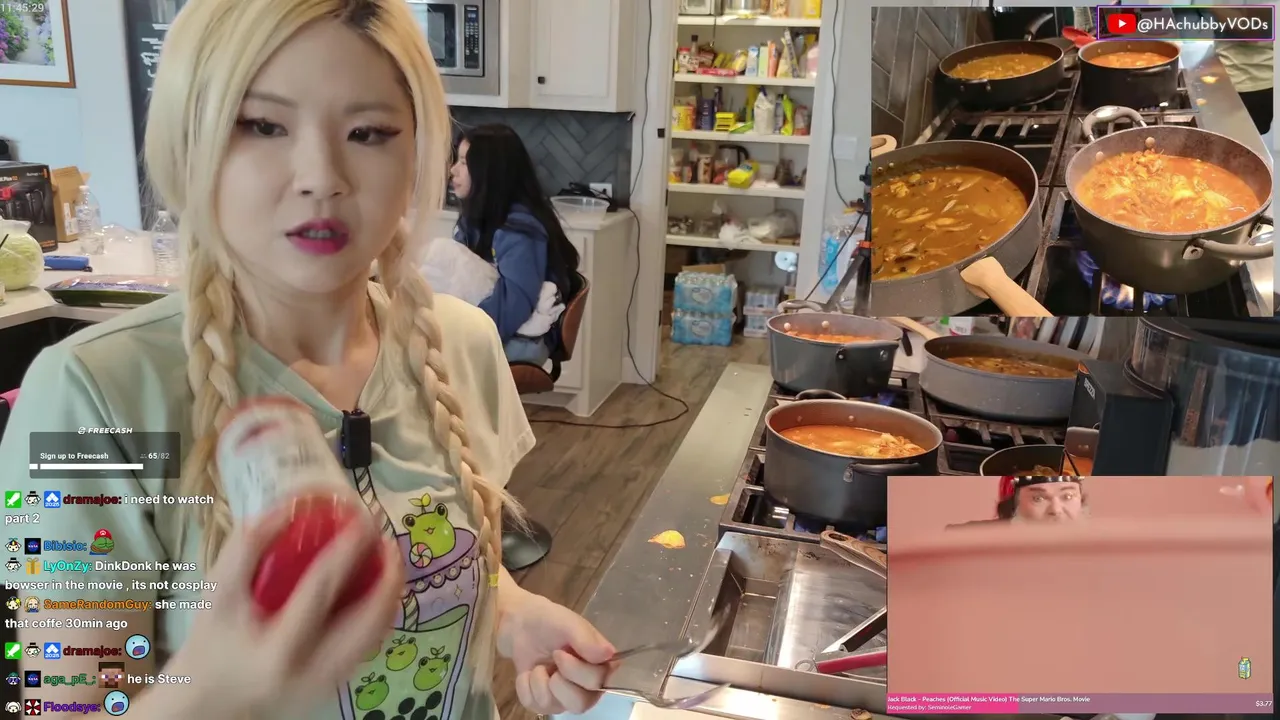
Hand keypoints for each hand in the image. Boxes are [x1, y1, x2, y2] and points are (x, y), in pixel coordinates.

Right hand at [162, 504, 404, 718]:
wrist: (207, 705)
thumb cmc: (209, 648)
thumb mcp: (215, 597)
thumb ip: (245, 548)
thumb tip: (283, 507)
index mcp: (276, 650)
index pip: (320, 590)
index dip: (345, 550)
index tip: (362, 520)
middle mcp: (309, 673)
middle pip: (367, 621)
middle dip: (387, 577)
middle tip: (388, 542)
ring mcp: (326, 685)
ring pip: (376, 636)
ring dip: (389, 595)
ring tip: (389, 561)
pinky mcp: (333, 689)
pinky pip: (368, 647)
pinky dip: (378, 616)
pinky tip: (376, 591)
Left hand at [499, 591, 616, 714]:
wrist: (521, 626)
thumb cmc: (550, 621)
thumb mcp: (568, 623)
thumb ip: (586, 639)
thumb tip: (607, 654)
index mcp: (602, 664)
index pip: (597, 682)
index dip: (575, 671)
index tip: (559, 652)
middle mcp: (589, 685)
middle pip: (580, 704)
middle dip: (557, 681)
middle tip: (552, 658)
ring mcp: (568, 697)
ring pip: (557, 708)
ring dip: (539, 682)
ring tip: (540, 665)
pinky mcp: (547, 703)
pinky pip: (536, 707)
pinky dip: (526, 687)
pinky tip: (529, 673)